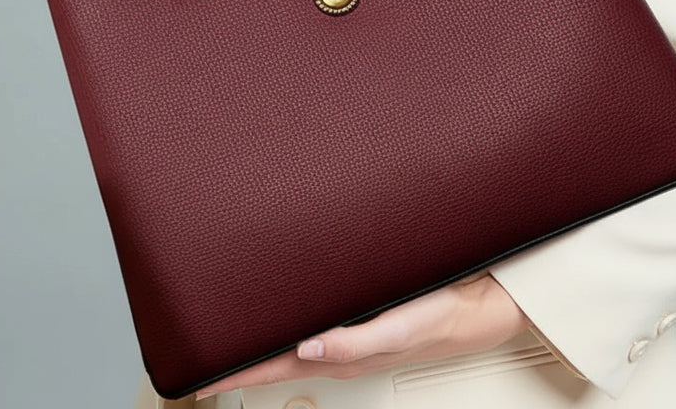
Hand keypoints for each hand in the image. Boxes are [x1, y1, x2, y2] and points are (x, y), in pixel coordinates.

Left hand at [194, 274, 531, 398]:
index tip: (198, 375)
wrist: (477, 302)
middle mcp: (337, 344)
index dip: (235, 372)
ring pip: (290, 340)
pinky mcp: (359, 311)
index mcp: (340, 355)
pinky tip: (279, 312)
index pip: (274, 367)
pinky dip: (288, 320)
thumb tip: (308, 347)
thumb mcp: (399, 330)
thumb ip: (356, 341)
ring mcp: (347, 330)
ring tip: (226, 335)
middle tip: (199, 354)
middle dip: (237, 357)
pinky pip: (313, 320)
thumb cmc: (443, 317)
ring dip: (260, 338)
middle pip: (274, 356)